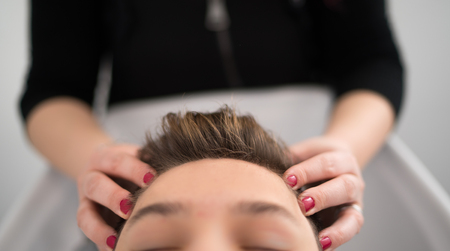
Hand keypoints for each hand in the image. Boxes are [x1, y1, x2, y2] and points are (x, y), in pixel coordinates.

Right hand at [76, 143, 155, 250]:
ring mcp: (84, 199)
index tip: (152, 178)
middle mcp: (89, 177)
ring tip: (117, 239)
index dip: (133, 169)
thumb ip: (148, 164)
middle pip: (96, 185)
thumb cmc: (131, 162)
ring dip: (101, 227)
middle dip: (113, 197)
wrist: (104, 166)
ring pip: (84, 213)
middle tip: (129, 208)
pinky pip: (87, 231)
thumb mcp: (137, 156)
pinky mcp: (85, 217)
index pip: (116, 161)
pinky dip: (99, 239)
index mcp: (103, 157)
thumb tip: (172, 175)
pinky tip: (113, 247)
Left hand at [284, 136, 364, 250]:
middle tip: (302, 203)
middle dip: (322, 196)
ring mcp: (354, 203)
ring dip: (335, 227)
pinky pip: (351, 232)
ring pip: (353, 215)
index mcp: (342, 159)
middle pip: (345, 187)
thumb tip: (265, 167)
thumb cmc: (310, 159)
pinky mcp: (352, 220)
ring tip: (317, 236)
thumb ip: (289, 159)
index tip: (288, 179)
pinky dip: (338, 239)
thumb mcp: (302, 153)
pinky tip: (321, 246)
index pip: (328, 163)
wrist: (333, 165)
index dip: (308, 171)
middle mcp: (353, 180)